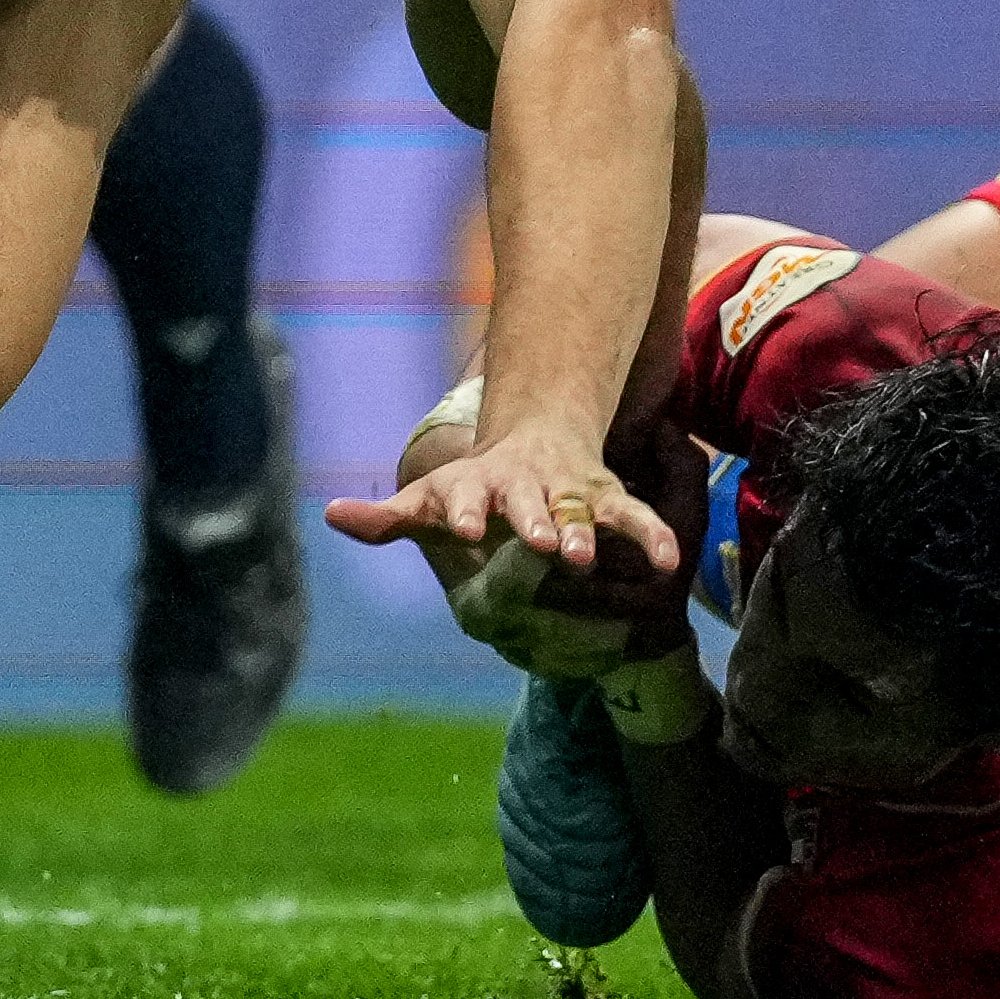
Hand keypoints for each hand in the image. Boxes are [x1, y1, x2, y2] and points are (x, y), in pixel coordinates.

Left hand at [323, 413, 677, 572]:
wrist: (539, 435)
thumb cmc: (477, 487)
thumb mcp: (431, 501)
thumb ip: (387, 518)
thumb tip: (329, 514)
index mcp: (479, 486)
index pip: (467, 495)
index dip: (465, 510)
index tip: (463, 528)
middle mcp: (527, 484)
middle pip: (530, 501)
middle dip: (536, 521)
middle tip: (541, 545)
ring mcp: (571, 490)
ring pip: (581, 508)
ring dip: (583, 531)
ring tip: (585, 559)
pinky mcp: (608, 501)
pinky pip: (635, 518)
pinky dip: (653, 536)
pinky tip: (670, 563)